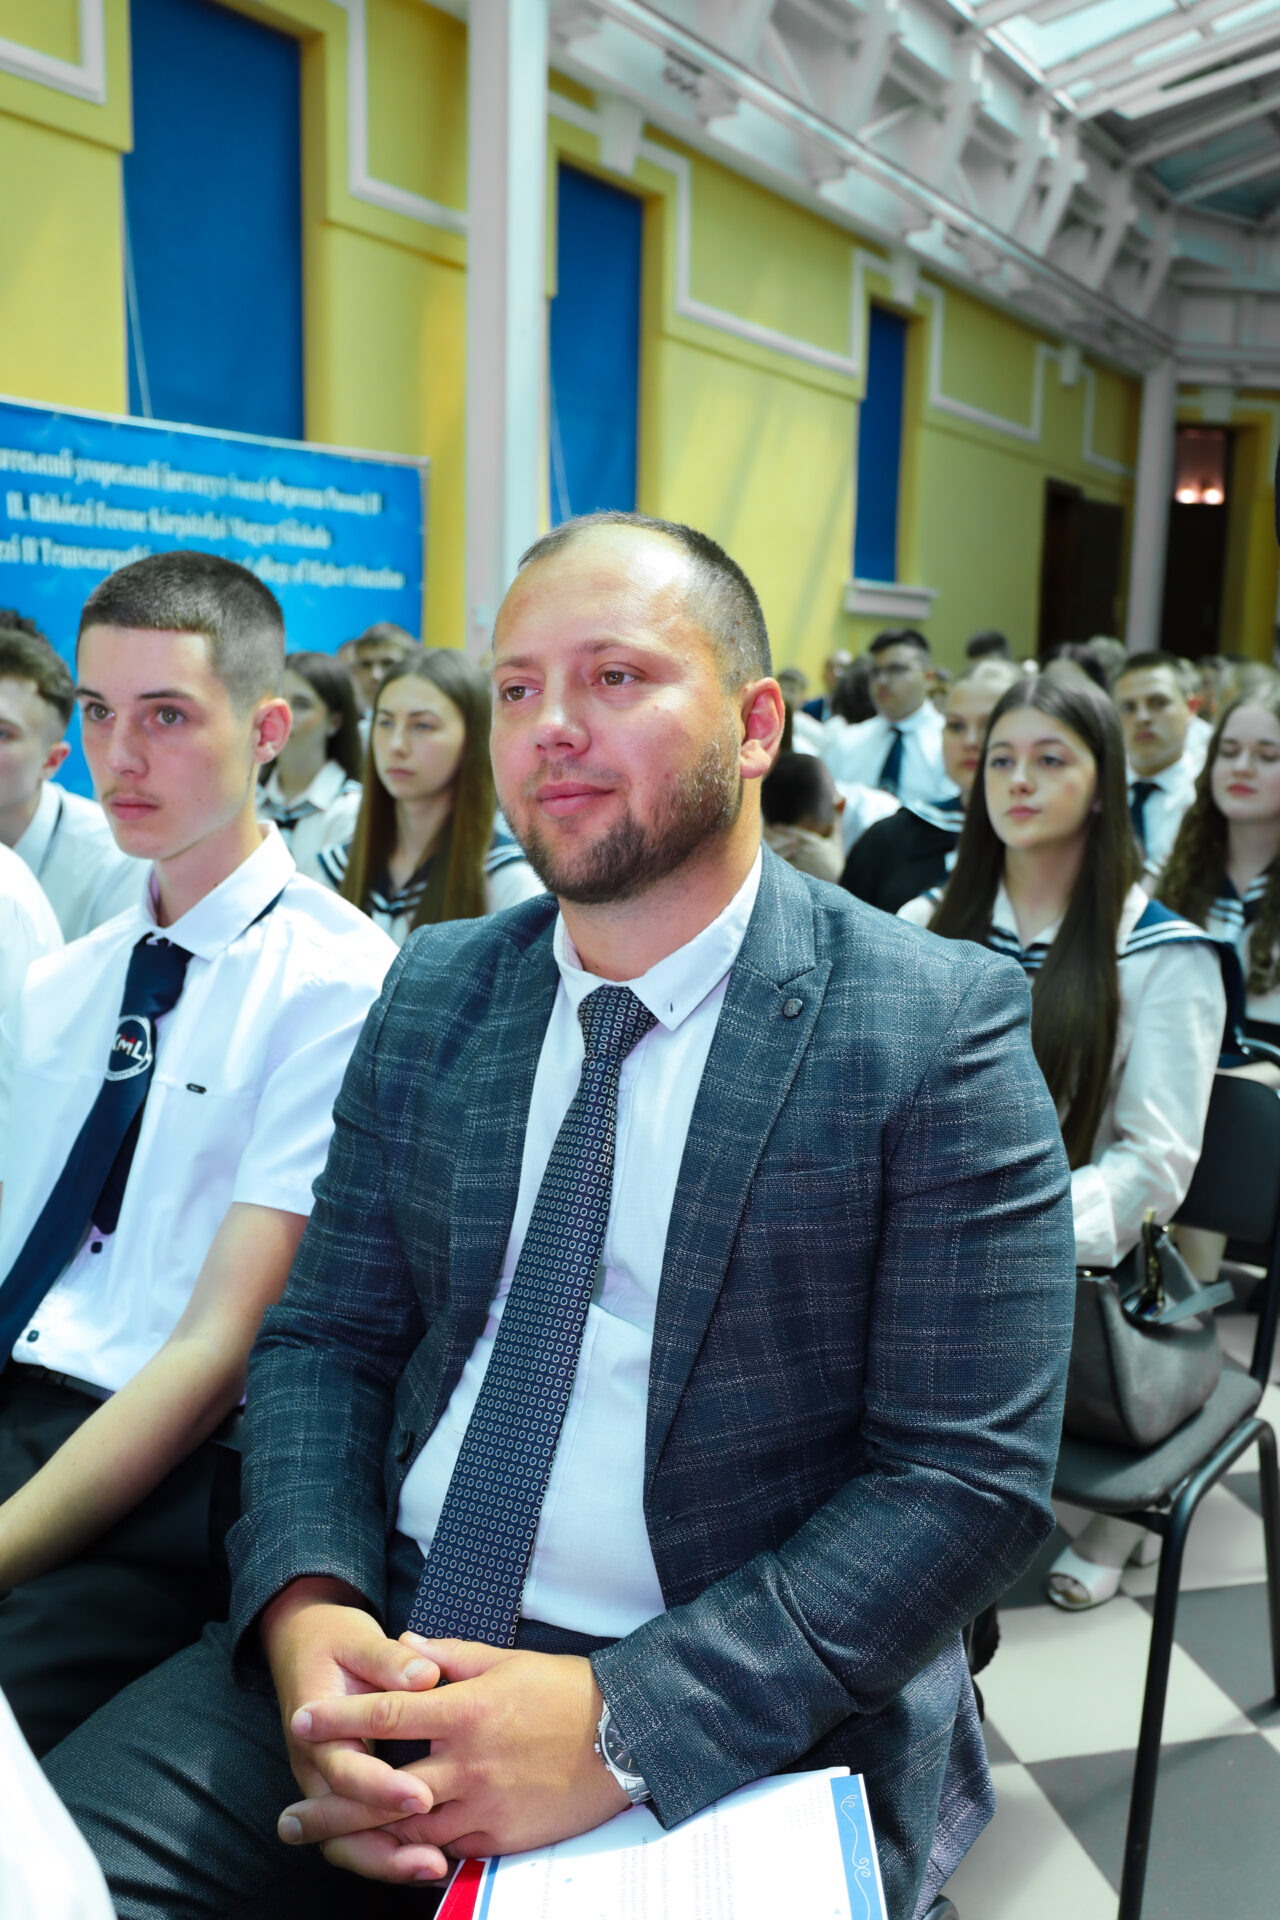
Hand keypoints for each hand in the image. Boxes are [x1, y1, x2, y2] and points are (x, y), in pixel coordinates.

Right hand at [261, 1578, 446, 1873]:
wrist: (303, 1641)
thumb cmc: (334, 1640)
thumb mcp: (357, 1639)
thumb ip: (388, 1660)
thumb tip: (424, 1675)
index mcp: (314, 1728)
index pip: (344, 1770)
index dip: (380, 1787)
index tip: (420, 1795)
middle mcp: (317, 1765)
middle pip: (340, 1827)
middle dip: (385, 1848)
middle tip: (433, 1858)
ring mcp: (329, 1783)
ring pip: (350, 1840)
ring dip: (390, 1860)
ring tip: (437, 1867)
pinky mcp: (348, 1790)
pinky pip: (363, 1832)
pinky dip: (392, 1849)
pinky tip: (434, 1857)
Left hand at [279, 1638, 629, 1882]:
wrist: (624, 1736)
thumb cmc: (564, 1690)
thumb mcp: (504, 1660)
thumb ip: (447, 1654)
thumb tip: (403, 1645)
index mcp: (465, 1710)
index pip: (389, 1712)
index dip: (342, 1718)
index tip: (301, 1721)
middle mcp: (467, 1762)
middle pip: (384, 1789)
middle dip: (331, 1806)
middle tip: (288, 1818)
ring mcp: (483, 1805)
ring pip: (409, 1830)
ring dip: (363, 1837)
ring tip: (324, 1842)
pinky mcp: (500, 1838)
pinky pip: (447, 1850)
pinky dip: (414, 1853)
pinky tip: (386, 1855)